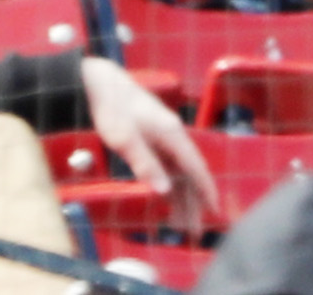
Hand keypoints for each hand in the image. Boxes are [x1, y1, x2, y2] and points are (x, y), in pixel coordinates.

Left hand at [78, 55, 223, 228]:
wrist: (98, 82)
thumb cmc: (111, 109)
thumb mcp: (125, 139)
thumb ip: (146, 164)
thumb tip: (165, 191)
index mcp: (171, 134)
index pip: (195, 167)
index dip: (206, 190)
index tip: (214, 211)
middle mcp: (172, 135)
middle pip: (188, 173)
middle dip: (193, 202)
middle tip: (193, 231)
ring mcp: (162, 136)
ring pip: (178, 171)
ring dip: (180, 196)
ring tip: (179, 224)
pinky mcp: (151, 138)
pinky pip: (167, 166)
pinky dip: (170, 184)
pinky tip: (167, 198)